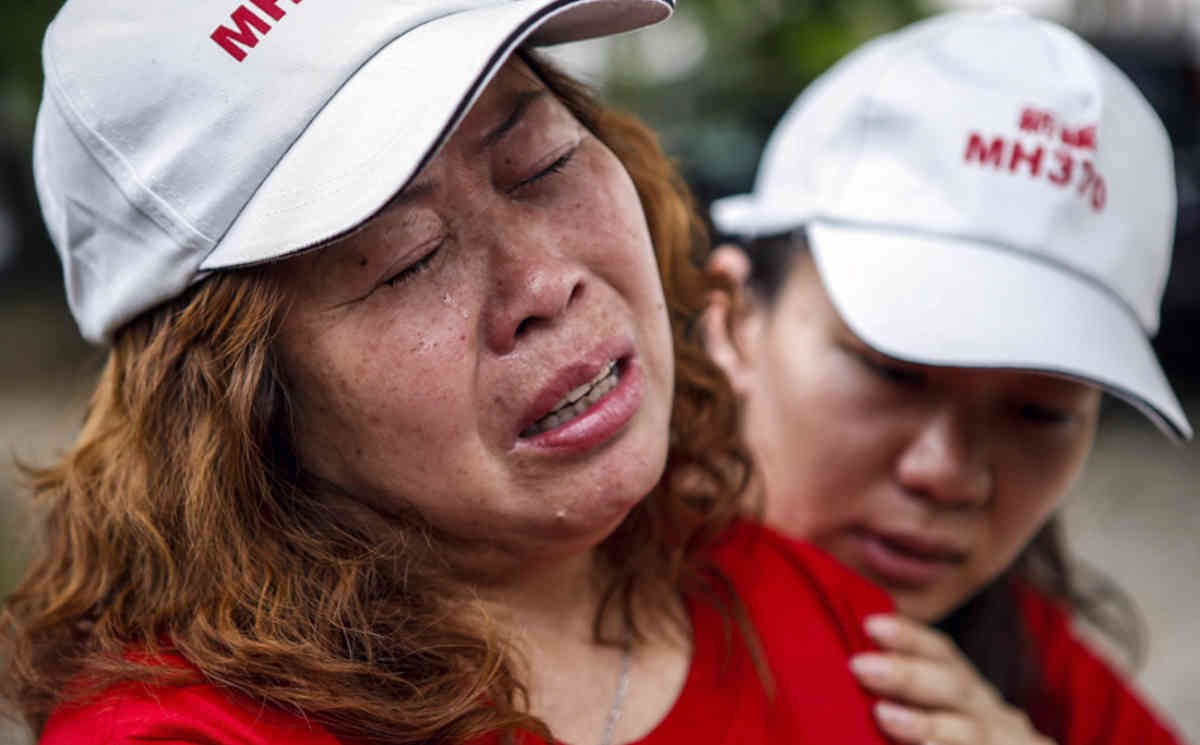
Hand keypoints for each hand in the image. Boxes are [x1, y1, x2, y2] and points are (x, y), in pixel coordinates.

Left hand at [850, 614, 1053, 744]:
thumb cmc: (964, 740)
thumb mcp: (945, 714)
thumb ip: (910, 694)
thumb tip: (854, 668)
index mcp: (968, 692)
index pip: (941, 654)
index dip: (909, 636)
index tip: (870, 625)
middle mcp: (990, 713)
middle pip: (951, 686)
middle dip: (906, 675)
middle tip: (859, 666)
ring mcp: (1007, 742)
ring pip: (969, 731)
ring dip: (927, 724)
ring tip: (884, 715)